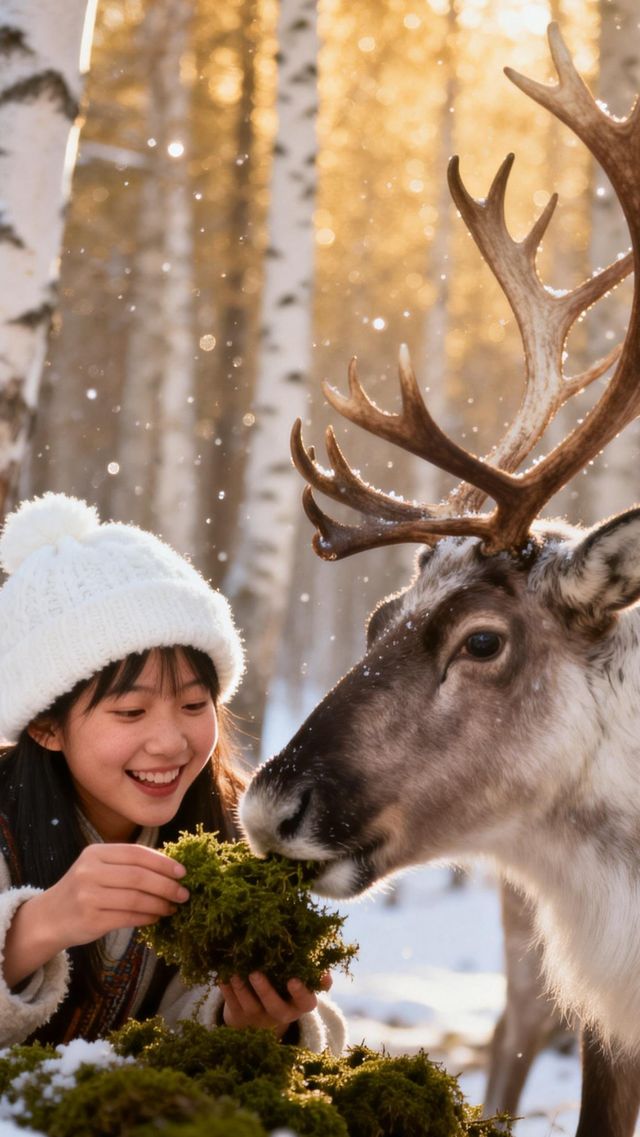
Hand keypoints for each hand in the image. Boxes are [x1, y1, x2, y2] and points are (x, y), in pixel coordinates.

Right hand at [3, 843, 188, 988]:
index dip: (163, 862)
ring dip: (160, 904)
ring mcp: (88, 896)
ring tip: (173, 907)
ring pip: (136, 898)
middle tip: (184, 893)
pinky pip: (128, 917)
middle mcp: (90, 872)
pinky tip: (156, 917)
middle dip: (167, 885)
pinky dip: (147, 917)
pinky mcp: (91, 919)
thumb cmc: (83, 890)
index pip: (137, 853)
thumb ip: (127, 864)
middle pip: (139, 876)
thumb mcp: (98, 868)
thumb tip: (171, 867)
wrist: (49, 918)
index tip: (182, 872)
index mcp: (95, 853)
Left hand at [218, 971, 332, 1036]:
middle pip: (274, 1007)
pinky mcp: (238, 1018)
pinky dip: (226, 988)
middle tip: (255, 972)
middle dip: (265, 990)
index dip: (300, 992)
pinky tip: (222, 973)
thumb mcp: (300, 987)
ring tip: (235, 969)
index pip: (305, 1002)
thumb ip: (313, 978)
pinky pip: (231, 1003)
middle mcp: (279, 1015)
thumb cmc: (285, 991)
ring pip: (249, 1005)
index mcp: (298, 1006)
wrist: (259, 1017)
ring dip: (241, 987)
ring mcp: (257, 1018)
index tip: (293, 979)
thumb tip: (325, 972)